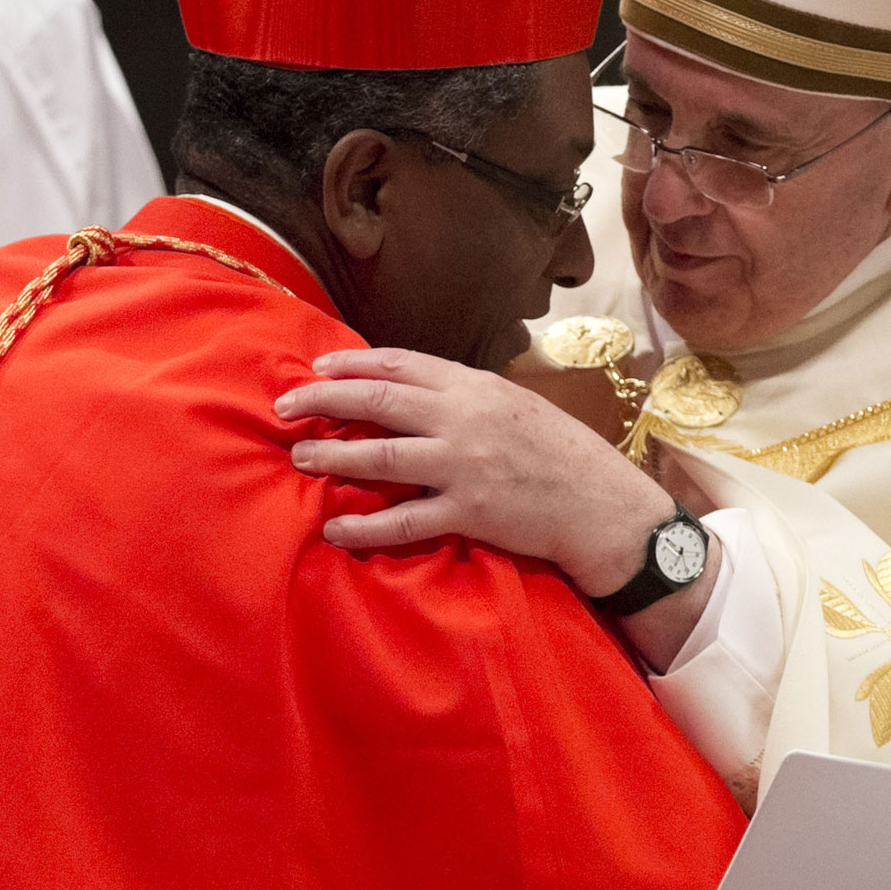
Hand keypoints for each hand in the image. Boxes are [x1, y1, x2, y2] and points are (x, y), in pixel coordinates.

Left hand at [279, 347, 682, 599]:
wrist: (603, 505)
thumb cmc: (563, 453)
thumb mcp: (517, 405)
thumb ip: (467, 397)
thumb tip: (416, 393)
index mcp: (477, 388)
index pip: (402, 364)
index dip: (354, 363)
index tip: (319, 366)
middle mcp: (465, 420)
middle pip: (379, 401)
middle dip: (325, 400)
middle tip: (287, 405)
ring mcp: (464, 467)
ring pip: (382, 456)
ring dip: (333, 455)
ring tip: (300, 456)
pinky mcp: (468, 513)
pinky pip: (404, 519)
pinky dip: (364, 524)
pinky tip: (335, 526)